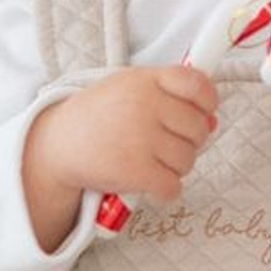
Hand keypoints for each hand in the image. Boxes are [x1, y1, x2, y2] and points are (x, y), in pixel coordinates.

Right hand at [47, 64, 218, 204]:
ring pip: (188, 160)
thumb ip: (169, 96)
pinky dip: (164, 191)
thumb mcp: (129, 88)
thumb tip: (213, 121)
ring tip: (152, 162)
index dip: (208, 101)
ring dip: (175, 167)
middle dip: (190, 141)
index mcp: (145, 80)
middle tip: (167, 144)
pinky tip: (150, 183)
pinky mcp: (135, 170)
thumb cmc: (99, 116)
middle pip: (198, 128)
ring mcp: (141, 137)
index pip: (197, 84)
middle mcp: (145, 105)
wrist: (57, 144)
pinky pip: (172, 186)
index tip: (203, 112)